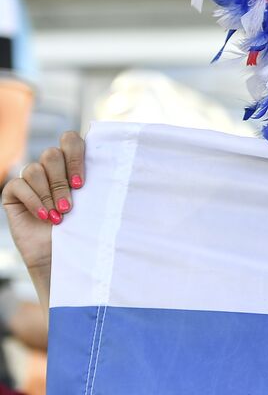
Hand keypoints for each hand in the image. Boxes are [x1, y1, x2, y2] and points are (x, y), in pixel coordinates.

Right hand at [1, 130, 84, 306]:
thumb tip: (125, 165)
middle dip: (61, 181)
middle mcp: (50, 167)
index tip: (82, 184)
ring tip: (59, 216)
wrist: (63, 256)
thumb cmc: (85, 229)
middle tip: (70, 206)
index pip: (70, 139)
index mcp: (72, 163)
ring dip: (49, 194)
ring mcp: (31, 179)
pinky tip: (44, 216)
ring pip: (35, 169)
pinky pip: (18, 184)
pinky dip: (33, 200)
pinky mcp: (14, 193)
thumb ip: (99, 181)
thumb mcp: (95, 203)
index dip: (75, 156)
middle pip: (52, 154)